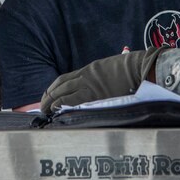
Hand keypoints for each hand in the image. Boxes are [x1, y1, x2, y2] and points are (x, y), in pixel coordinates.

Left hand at [41, 48, 161, 113]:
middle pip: (60, 86)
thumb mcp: (109, 69)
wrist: (138, 67)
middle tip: (41, 107)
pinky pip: (73, 101)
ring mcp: (89, 85)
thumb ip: (99, 77)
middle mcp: (85, 76)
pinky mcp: (94, 95)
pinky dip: (62, 106)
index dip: (53, 88)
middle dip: (48, 97)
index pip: (63, 79)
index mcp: (88, 70)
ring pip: (63, 93)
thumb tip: (95, 87)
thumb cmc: (129, 69)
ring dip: (51, 103)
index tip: (47, 96)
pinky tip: (56, 111)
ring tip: (45, 112)